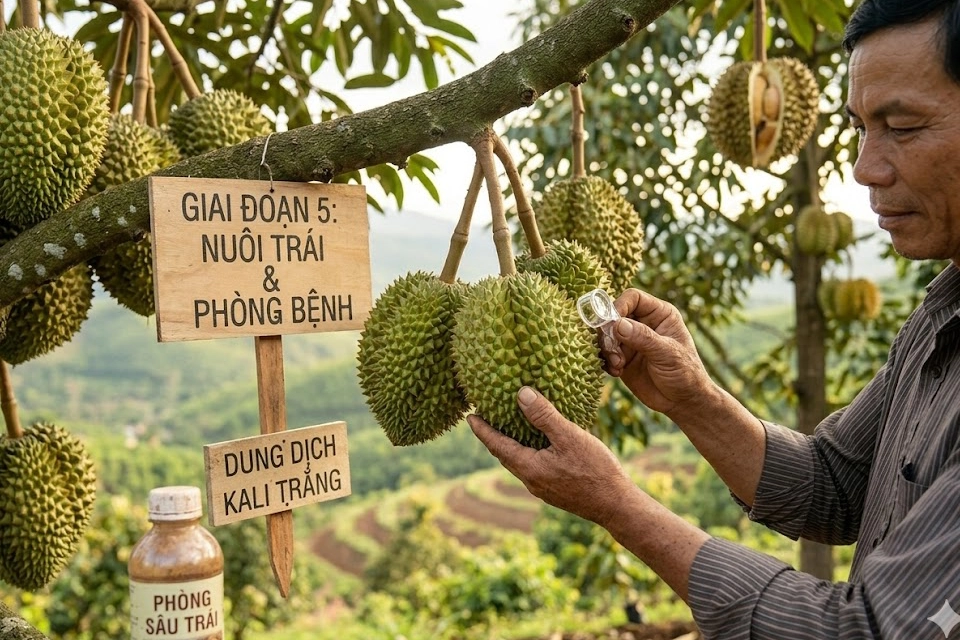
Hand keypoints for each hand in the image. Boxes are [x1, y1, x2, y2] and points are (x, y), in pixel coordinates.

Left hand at [468, 386, 636, 526]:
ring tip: (509, 428)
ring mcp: (543, 488)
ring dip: (511, 445)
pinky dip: (528, 452)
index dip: (482, 430)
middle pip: (505, 455)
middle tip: (486, 419)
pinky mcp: (555, 490)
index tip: (470, 416)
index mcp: (529, 468)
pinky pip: (533, 467)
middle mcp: (531, 481)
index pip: (497, 445)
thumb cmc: (595, 470)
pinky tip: (539, 444)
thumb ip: (544, 416)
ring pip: (520, 462)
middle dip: (494, 437)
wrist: (617, 506)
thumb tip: (521, 394)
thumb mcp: (569, 436)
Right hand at [603, 288, 713, 417]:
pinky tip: (616, 372)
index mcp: (660, 314)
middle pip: (614, 315)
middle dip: (609, 333)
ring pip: (606, 335)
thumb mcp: (668, 354)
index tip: (612, 324)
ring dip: (607, 349)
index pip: (633, 298)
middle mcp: (643, 323)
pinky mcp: (622, 357)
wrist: (684, 402)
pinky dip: (605, 361)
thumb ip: (644, 338)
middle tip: (613, 351)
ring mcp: (631, 341)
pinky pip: (605, 353)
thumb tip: (617, 324)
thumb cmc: (686, 373)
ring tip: (618, 365)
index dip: (619, 306)